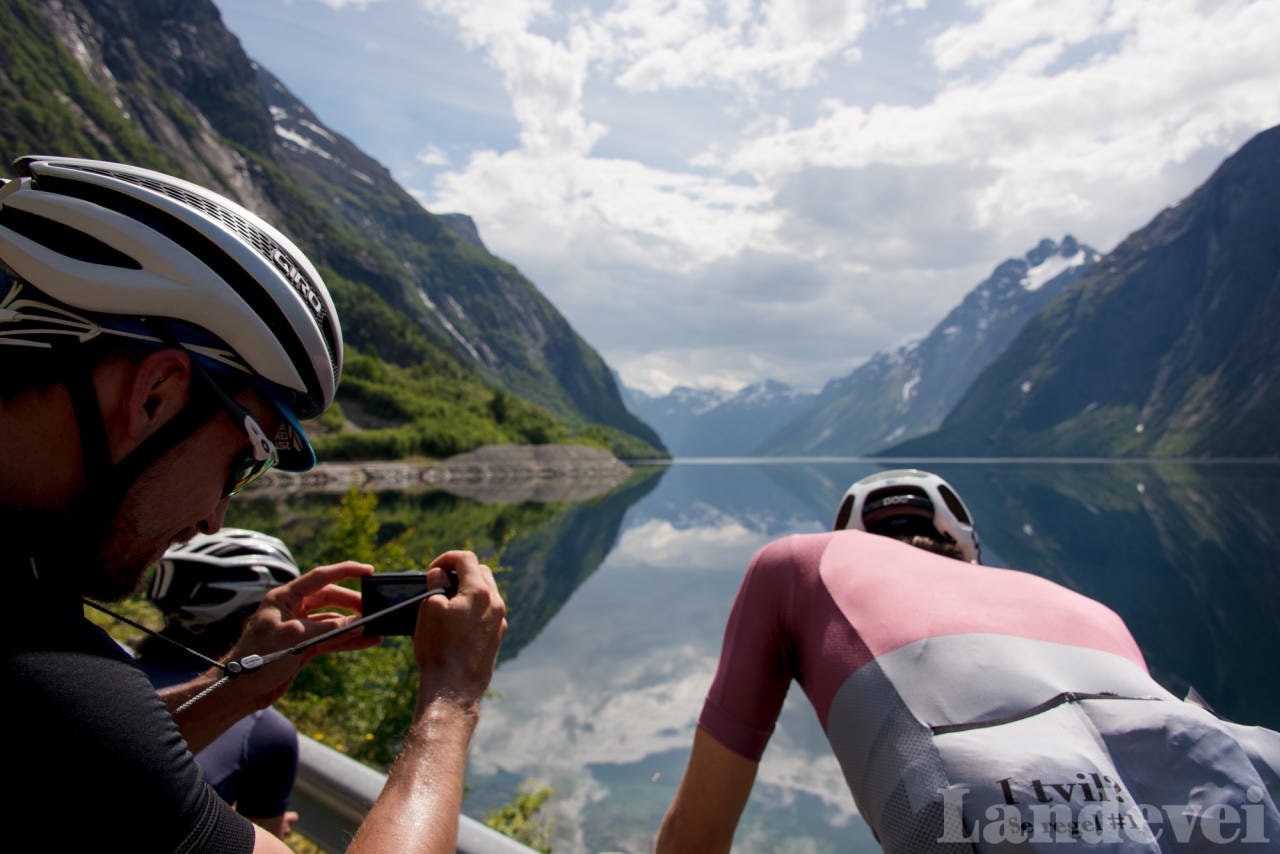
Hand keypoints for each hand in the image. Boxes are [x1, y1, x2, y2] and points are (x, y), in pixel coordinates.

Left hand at [227, 560, 381, 707]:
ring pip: (334, 621)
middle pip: (330, 599)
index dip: (346, 571)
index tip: (369, 570)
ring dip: (354, 624)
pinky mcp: (305, 646)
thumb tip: (358, 624)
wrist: (240, 691)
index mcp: (284, 598)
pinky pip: (332, 639)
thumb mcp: (294, 638)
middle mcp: (293, 609)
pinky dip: (349, 640)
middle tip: (373, 609)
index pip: (320, 578)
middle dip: (352, 603)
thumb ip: (327, 629)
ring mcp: (300, 628)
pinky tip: (367, 641)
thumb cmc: (257, 659)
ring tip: (376, 626)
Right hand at [413, 551, 506, 708]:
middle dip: (460, 572)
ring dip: (468, 590)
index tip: (433, 570)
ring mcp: (499, 621)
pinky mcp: (498, 637)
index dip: (446, 558)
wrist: (453, 689)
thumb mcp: (429, 609)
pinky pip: (488, 612)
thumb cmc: (438, 649)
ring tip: (447, 602)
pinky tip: (457, 621)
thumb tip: (440, 574)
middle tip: (440, 583)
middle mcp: (495, 603)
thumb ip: (436, 584)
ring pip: (487, 593)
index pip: (466, 559)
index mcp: (479, 592)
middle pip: (481, 572)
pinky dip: (474, 608)